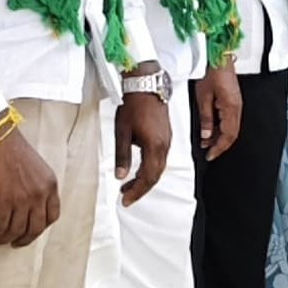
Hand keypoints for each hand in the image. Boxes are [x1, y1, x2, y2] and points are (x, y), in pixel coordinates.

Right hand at [0, 117, 59, 246]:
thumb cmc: (14, 150)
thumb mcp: (38, 168)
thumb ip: (39, 185)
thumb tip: (31, 203)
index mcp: (50, 185)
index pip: (52, 215)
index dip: (42, 227)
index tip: (33, 231)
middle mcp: (40, 194)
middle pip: (36, 227)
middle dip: (26, 239)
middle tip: (16, 243)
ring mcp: (23, 199)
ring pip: (17, 229)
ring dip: (6, 239)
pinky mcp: (4, 201)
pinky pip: (0, 226)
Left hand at [114, 83, 171, 205]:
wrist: (147, 87)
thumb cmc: (134, 106)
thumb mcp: (122, 132)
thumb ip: (122, 156)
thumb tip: (120, 175)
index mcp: (154, 147)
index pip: (147, 177)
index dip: (137, 191)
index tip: (125, 200)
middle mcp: (164, 146)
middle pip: (155, 175)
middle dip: (141, 189)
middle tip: (127, 197)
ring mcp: (167, 141)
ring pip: (159, 168)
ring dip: (145, 179)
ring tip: (129, 185)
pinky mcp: (165, 136)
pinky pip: (160, 158)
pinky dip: (150, 168)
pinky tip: (139, 168)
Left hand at [194, 63, 242, 162]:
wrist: (217, 57)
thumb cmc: (211, 72)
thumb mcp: (203, 97)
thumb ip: (206, 118)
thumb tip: (207, 135)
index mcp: (231, 109)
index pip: (228, 135)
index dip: (219, 148)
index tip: (210, 155)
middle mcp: (237, 108)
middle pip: (232, 134)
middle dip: (220, 145)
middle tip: (208, 151)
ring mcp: (237, 104)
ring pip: (232, 128)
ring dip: (220, 136)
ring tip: (207, 141)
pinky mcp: (234, 100)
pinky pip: (231, 119)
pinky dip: (222, 127)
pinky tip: (212, 128)